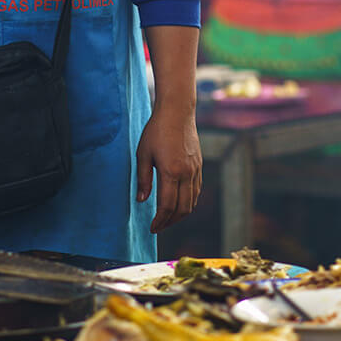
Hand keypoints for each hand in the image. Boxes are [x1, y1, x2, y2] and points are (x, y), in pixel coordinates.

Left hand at [136, 104, 202, 233]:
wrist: (177, 112)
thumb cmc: (156, 130)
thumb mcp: (143, 154)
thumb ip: (143, 179)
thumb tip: (142, 200)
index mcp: (171, 171)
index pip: (167, 205)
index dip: (159, 220)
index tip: (152, 228)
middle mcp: (186, 173)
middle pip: (182, 209)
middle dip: (170, 222)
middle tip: (158, 227)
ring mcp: (195, 170)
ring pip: (192, 202)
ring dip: (180, 214)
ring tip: (168, 218)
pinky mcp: (199, 165)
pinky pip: (196, 190)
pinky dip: (188, 202)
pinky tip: (179, 203)